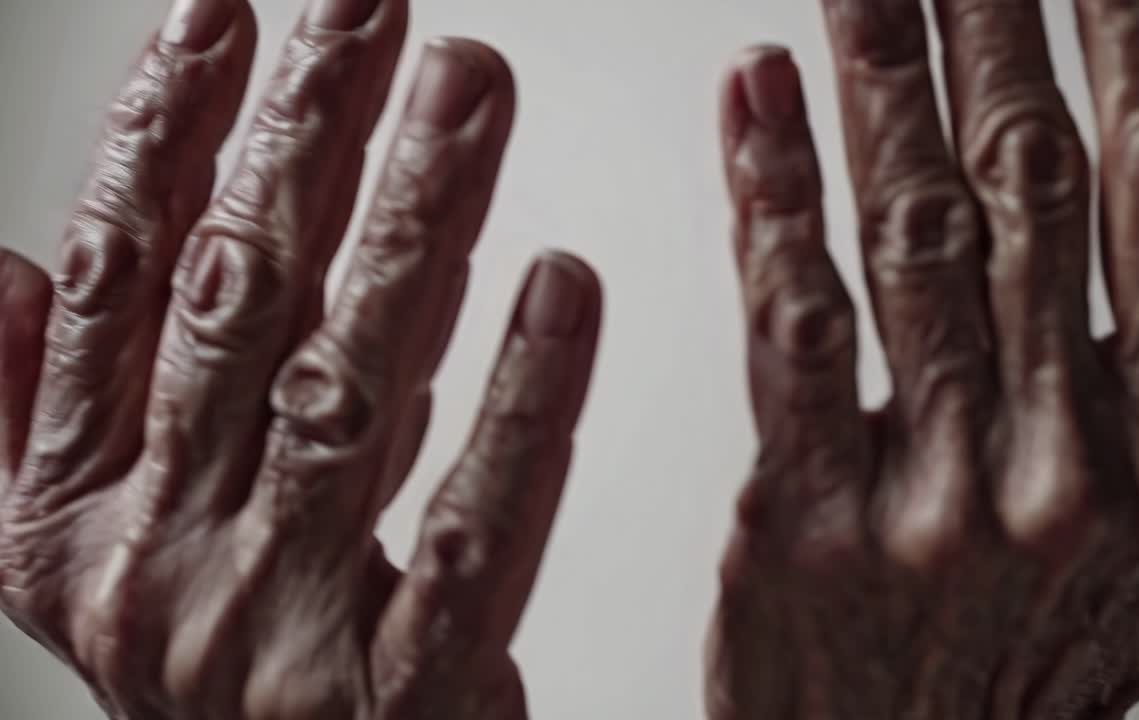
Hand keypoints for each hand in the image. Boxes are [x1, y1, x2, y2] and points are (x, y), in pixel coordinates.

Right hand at [0, 1, 601, 717]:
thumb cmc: (212, 687)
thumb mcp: (73, 566)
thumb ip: (38, 419)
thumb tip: (5, 266)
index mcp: (72, 515)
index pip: (117, 288)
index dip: (156, 138)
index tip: (220, 16)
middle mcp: (159, 558)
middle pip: (240, 305)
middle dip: (306, 136)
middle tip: (373, 5)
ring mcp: (278, 628)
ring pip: (351, 387)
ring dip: (416, 221)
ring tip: (472, 86)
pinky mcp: (402, 696)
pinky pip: (470, 535)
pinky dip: (522, 407)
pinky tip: (565, 287)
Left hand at [706, 1, 1138, 717]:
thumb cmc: (1041, 653)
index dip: (1127, 46)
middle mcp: (1069, 463)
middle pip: (1029, 186)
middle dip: (991, 30)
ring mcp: (935, 492)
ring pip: (908, 237)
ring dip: (877, 86)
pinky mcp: (812, 516)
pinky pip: (791, 328)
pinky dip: (771, 201)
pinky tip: (756, 101)